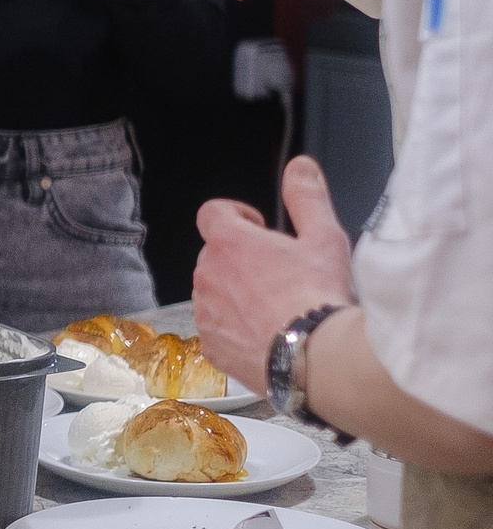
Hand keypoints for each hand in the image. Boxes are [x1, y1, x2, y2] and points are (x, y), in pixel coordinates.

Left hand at [192, 157, 356, 388]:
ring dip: (238, 293)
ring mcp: (205, 312)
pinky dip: (236, 327)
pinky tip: (269, 334)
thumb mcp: (323, 238)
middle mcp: (208, 274)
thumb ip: (307, 196)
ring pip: (215, 292)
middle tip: (280, 273)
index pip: (212, 212)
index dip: (236, 215)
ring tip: (278, 307)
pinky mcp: (211, 346)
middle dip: (242, 258)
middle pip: (216, 254)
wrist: (316, 361)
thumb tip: (300, 167)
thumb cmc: (318, 300)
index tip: (258, 228)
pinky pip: (218, 328)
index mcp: (229, 243)